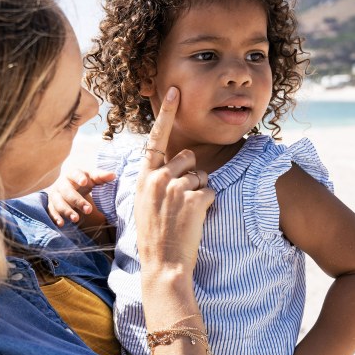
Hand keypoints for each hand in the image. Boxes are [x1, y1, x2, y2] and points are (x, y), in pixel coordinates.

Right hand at [46, 169, 115, 226]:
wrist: (67, 186)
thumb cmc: (83, 181)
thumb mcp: (92, 177)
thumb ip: (101, 176)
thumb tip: (113, 175)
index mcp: (72, 174)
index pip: (74, 174)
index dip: (79, 177)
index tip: (85, 181)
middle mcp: (61, 184)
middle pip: (67, 191)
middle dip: (77, 201)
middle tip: (88, 210)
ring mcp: (55, 195)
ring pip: (59, 203)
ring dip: (67, 211)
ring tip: (76, 219)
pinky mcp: (51, 205)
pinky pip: (51, 212)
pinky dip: (55, 218)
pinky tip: (61, 224)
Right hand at [135, 87, 214, 311]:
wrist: (163, 264)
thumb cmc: (155, 235)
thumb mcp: (145, 202)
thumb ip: (155, 179)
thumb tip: (176, 161)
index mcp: (143, 177)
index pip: (156, 139)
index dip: (167, 113)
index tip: (175, 91)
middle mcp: (158, 178)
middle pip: (188, 158)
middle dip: (191, 174)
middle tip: (180, 202)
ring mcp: (176, 188)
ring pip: (202, 175)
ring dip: (199, 191)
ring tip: (185, 213)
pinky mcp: (194, 200)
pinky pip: (211, 191)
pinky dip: (208, 205)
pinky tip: (195, 220)